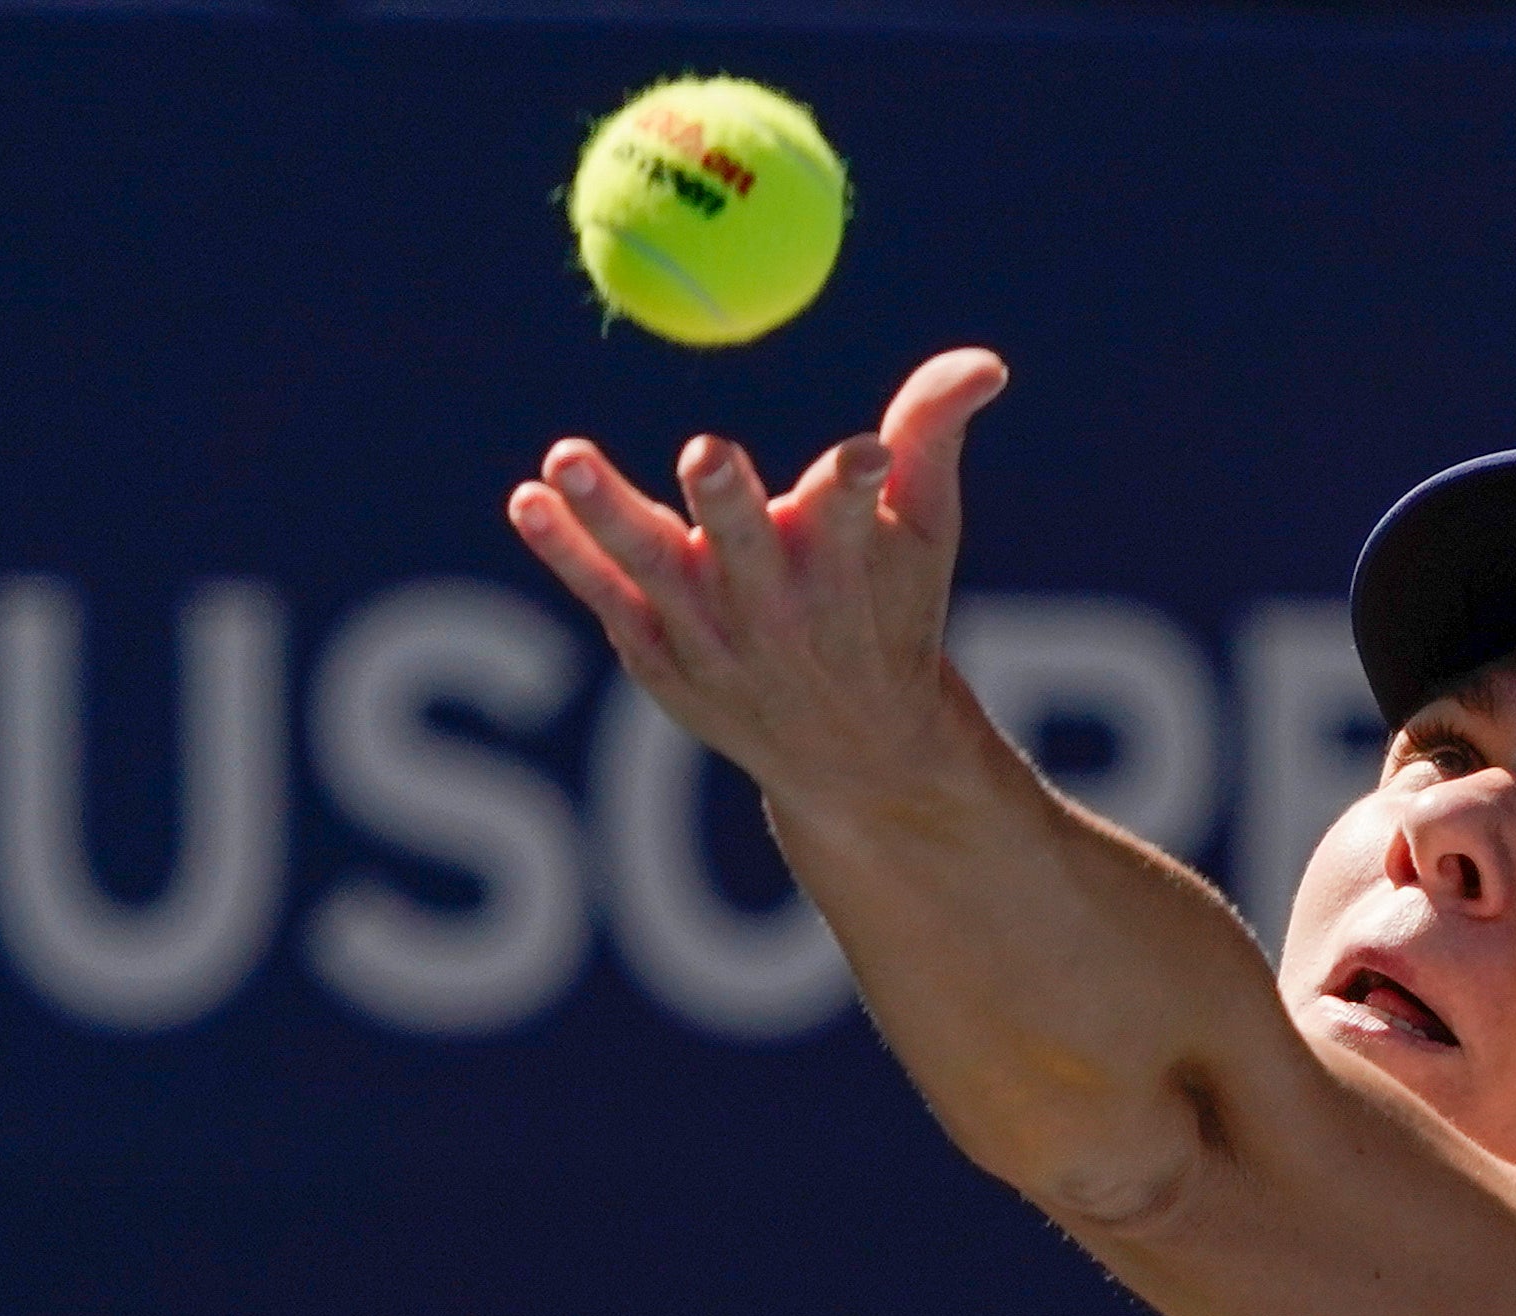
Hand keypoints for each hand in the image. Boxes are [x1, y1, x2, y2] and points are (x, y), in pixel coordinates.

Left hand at [505, 346, 1011, 817]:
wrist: (852, 754)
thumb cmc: (891, 615)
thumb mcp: (926, 530)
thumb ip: (934, 435)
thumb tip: (985, 362)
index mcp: (853, 580)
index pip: (857, 524)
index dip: (858, 489)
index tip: (865, 455)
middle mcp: (783, 617)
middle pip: (752, 555)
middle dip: (730, 508)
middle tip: (706, 452)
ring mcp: (714, 644)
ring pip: (659, 574)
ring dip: (611, 516)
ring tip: (564, 457)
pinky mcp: (661, 660)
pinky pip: (608, 600)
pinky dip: (567, 553)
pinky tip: (529, 500)